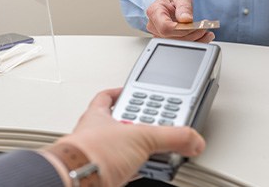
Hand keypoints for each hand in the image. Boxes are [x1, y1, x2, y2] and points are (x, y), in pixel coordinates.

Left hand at [58, 88, 205, 186]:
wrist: (76, 184)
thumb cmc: (91, 153)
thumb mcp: (141, 137)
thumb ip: (171, 136)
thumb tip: (192, 138)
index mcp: (99, 115)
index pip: (107, 96)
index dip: (121, 92)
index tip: (134, 91)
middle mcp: (96, 134)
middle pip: (119, 122)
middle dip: (138, 124)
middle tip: (154, 124)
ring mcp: (98, 155)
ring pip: (120, 147)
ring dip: (137, 149)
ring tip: (155, 151)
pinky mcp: (102, 175)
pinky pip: (122, 169)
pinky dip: (134, 169)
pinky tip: (144, 171)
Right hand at [146, 0, 214, 42]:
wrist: (169, 2)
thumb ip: (183, 7)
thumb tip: (186, 19)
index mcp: (154, 12)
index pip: (165, 27)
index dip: (181, 30)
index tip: (194, 26)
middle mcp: (153, 25)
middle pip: (172, 38)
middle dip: (191, 35)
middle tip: (204, 29)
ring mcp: (158, 34)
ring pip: (176, 44)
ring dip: (194, 40)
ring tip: (206, 33)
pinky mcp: (166, 40)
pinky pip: (179, 45)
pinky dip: (193, 42)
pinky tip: (202, 37)